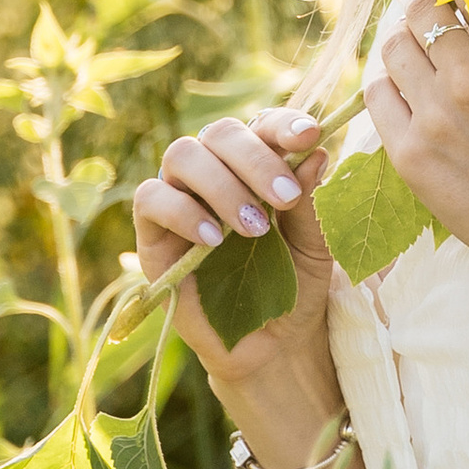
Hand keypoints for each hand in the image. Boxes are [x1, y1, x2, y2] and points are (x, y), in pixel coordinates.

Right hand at [131, 107, 335, 386]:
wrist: (270, 344)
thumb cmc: (295, 286)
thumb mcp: (316, 245)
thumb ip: (311, 201)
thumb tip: (317, 153)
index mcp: (258, 165)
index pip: (263, 125)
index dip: (284, 124)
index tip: (311, 135)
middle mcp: (217, 172)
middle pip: (220, 132)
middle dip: (255, 158)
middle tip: (284, 197)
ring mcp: (181, 197)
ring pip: (183, 155)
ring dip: (222, 184)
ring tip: (254, 228)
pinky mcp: (152, 232)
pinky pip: (151, 198)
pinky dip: (182, 211)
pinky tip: (213, 239)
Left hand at [364, 0, 468, 365]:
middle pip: (423, 9)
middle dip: (426, 5)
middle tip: (430, 12)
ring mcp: (433, 115)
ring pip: (394, 47)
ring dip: (405, 43)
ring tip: (417, 55)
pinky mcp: (408, 153)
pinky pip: (376, 94)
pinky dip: (388, 86)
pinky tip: (405, 93)